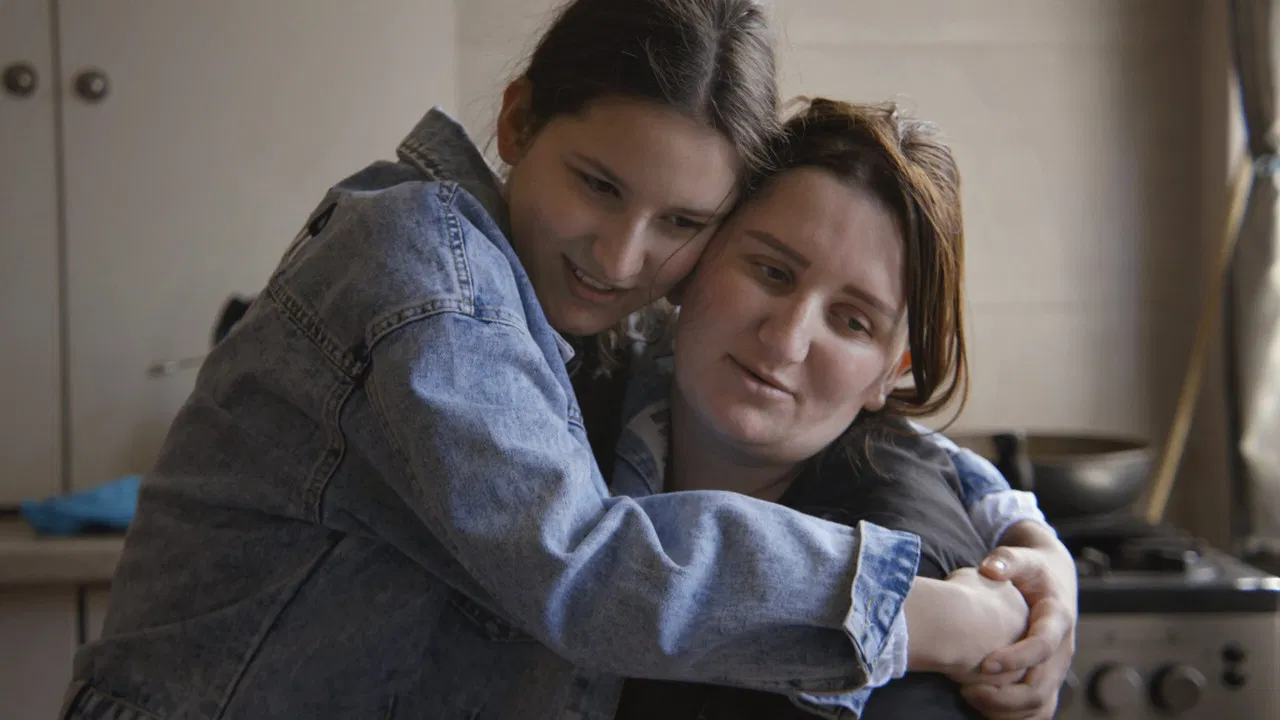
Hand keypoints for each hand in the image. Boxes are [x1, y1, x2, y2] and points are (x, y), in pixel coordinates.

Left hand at [960, 543, 1077, 719]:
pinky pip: (1038, 711)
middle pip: (1040, 687)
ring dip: (1006, 710)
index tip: (985, 664)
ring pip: (1040, 705)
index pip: (1043, 646)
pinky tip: (983, 708)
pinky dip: (1013, 717)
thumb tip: (989, 568)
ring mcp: (1057, 668)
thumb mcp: (1023, 558)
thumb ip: (1007, 559)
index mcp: (1057, 619)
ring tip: (969, 696)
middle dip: (1003, 695)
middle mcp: (1062, 649)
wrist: (1054, 580)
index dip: (1016, 659)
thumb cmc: (1032, 570)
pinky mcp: (1048, 679)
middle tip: (965, 689)